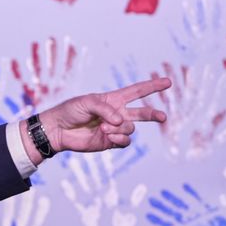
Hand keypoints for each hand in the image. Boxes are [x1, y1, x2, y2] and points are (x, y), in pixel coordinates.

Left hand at [23, 77, 170, 163]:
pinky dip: (120, 138)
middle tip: (163, 117)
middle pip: (142, 113)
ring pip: (130, 128)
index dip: (152, 86)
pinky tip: (109, 136)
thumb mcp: (87, 102)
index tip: (168, 82)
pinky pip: (125, 141)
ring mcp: (114, 129)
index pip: (136, 91)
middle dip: (154, 114)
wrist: (58, 130)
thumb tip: (119, 121)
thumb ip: (105, 109)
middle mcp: (117, 114)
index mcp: (113, 99)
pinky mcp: (110, 142)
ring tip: (104, 127)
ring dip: (119, 128)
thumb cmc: (70, 111)